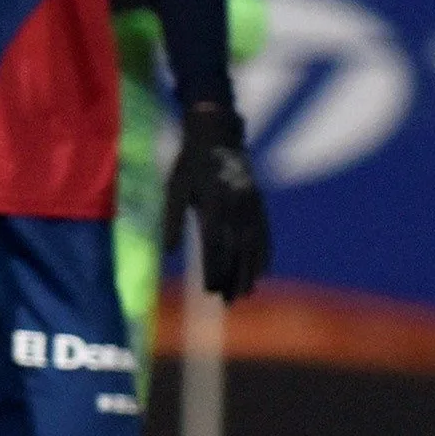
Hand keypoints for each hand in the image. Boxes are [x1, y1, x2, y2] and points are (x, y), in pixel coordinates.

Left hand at [162, 101, 269, 300]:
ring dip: (249, 272)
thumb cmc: (189, 164)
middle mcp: (236, 204)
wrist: (218, 132)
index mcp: (213, 201)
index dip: (213, 269)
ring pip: (253, 244)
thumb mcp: (175, 188)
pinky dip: (265, 254)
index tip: (209, 291)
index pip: (214, 244)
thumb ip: (172, 220)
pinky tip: (262, 273)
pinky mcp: (259, 202)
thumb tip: (169, 253)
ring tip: (244, 295)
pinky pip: (265, 232)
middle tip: (226, 302)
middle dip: (232, 277)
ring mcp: (251, 203)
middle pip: (237, 249)